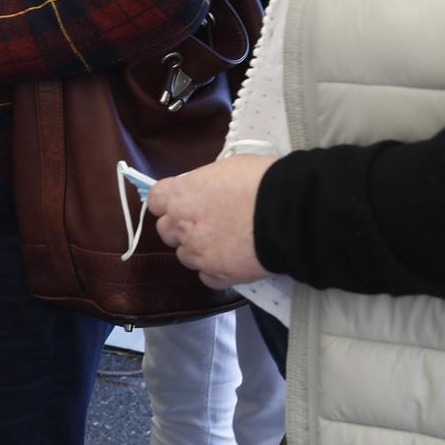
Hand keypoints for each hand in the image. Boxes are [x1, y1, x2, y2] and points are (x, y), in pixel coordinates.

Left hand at [150, 155, 278, 289]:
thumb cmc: (260, 181)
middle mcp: (182, 227)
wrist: (289, 213)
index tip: (180, 201)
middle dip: (180, 227)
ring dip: (198, 250)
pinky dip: (216, 270)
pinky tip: (233, 260)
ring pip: (185, 256)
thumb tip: (203, 190)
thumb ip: (204, 184)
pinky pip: (207, 277)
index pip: (155, 200)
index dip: (167, 201)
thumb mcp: (226, 168)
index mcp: (180, 196)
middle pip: (166, 231)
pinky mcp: (218, 275)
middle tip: (204, 222)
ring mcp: (199, 254)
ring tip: (223, 242)